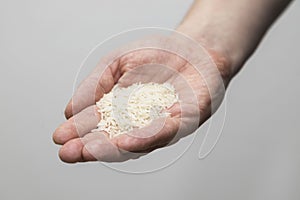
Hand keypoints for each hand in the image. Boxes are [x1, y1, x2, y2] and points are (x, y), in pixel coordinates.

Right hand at [52, 35, 229, 162]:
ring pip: (134, 144)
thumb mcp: (116, 64)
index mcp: (121, 112)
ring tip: (88, 150)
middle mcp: (139, 124)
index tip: (59, 137)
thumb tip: (70, 110)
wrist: (192, 47)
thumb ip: (95, 85)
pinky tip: (123, 141)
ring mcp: (159, 126)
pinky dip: (142, 138)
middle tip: (68, 153)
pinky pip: (162, 133)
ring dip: (111, 148)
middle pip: (113, 141)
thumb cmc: (155, 56)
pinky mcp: (181, 123)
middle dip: (89, 148)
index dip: (79, 133)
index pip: (97, 126)